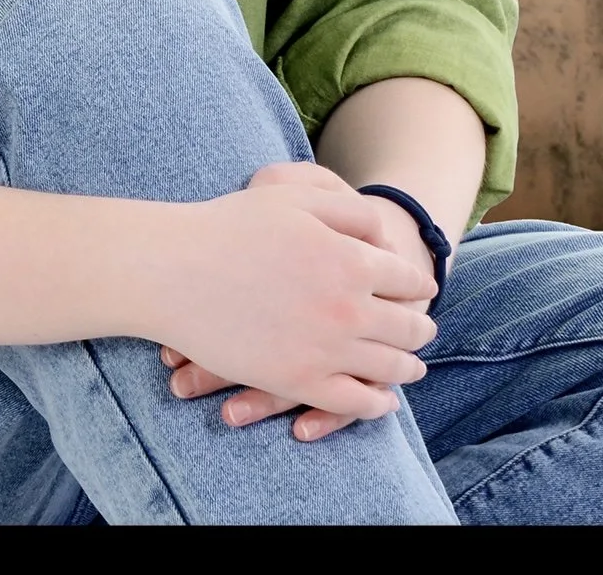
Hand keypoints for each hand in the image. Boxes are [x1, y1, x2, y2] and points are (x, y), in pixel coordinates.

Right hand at [154, 161, 436, 433]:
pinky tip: (382, 402)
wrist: (176, 270)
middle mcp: (349, 309)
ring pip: (388, 368)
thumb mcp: (296, 196)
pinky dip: (376, 405)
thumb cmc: (232, 226)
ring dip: (408, 368)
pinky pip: (354, 403)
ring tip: (413, 368)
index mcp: (351, 260)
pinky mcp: (299, 382)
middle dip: (420, 329)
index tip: (422, 289)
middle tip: (426, 331)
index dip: (416, 284)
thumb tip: (385, 237)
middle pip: (405, 327)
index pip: (405, 279)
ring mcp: (326, 350)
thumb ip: (349, 212)